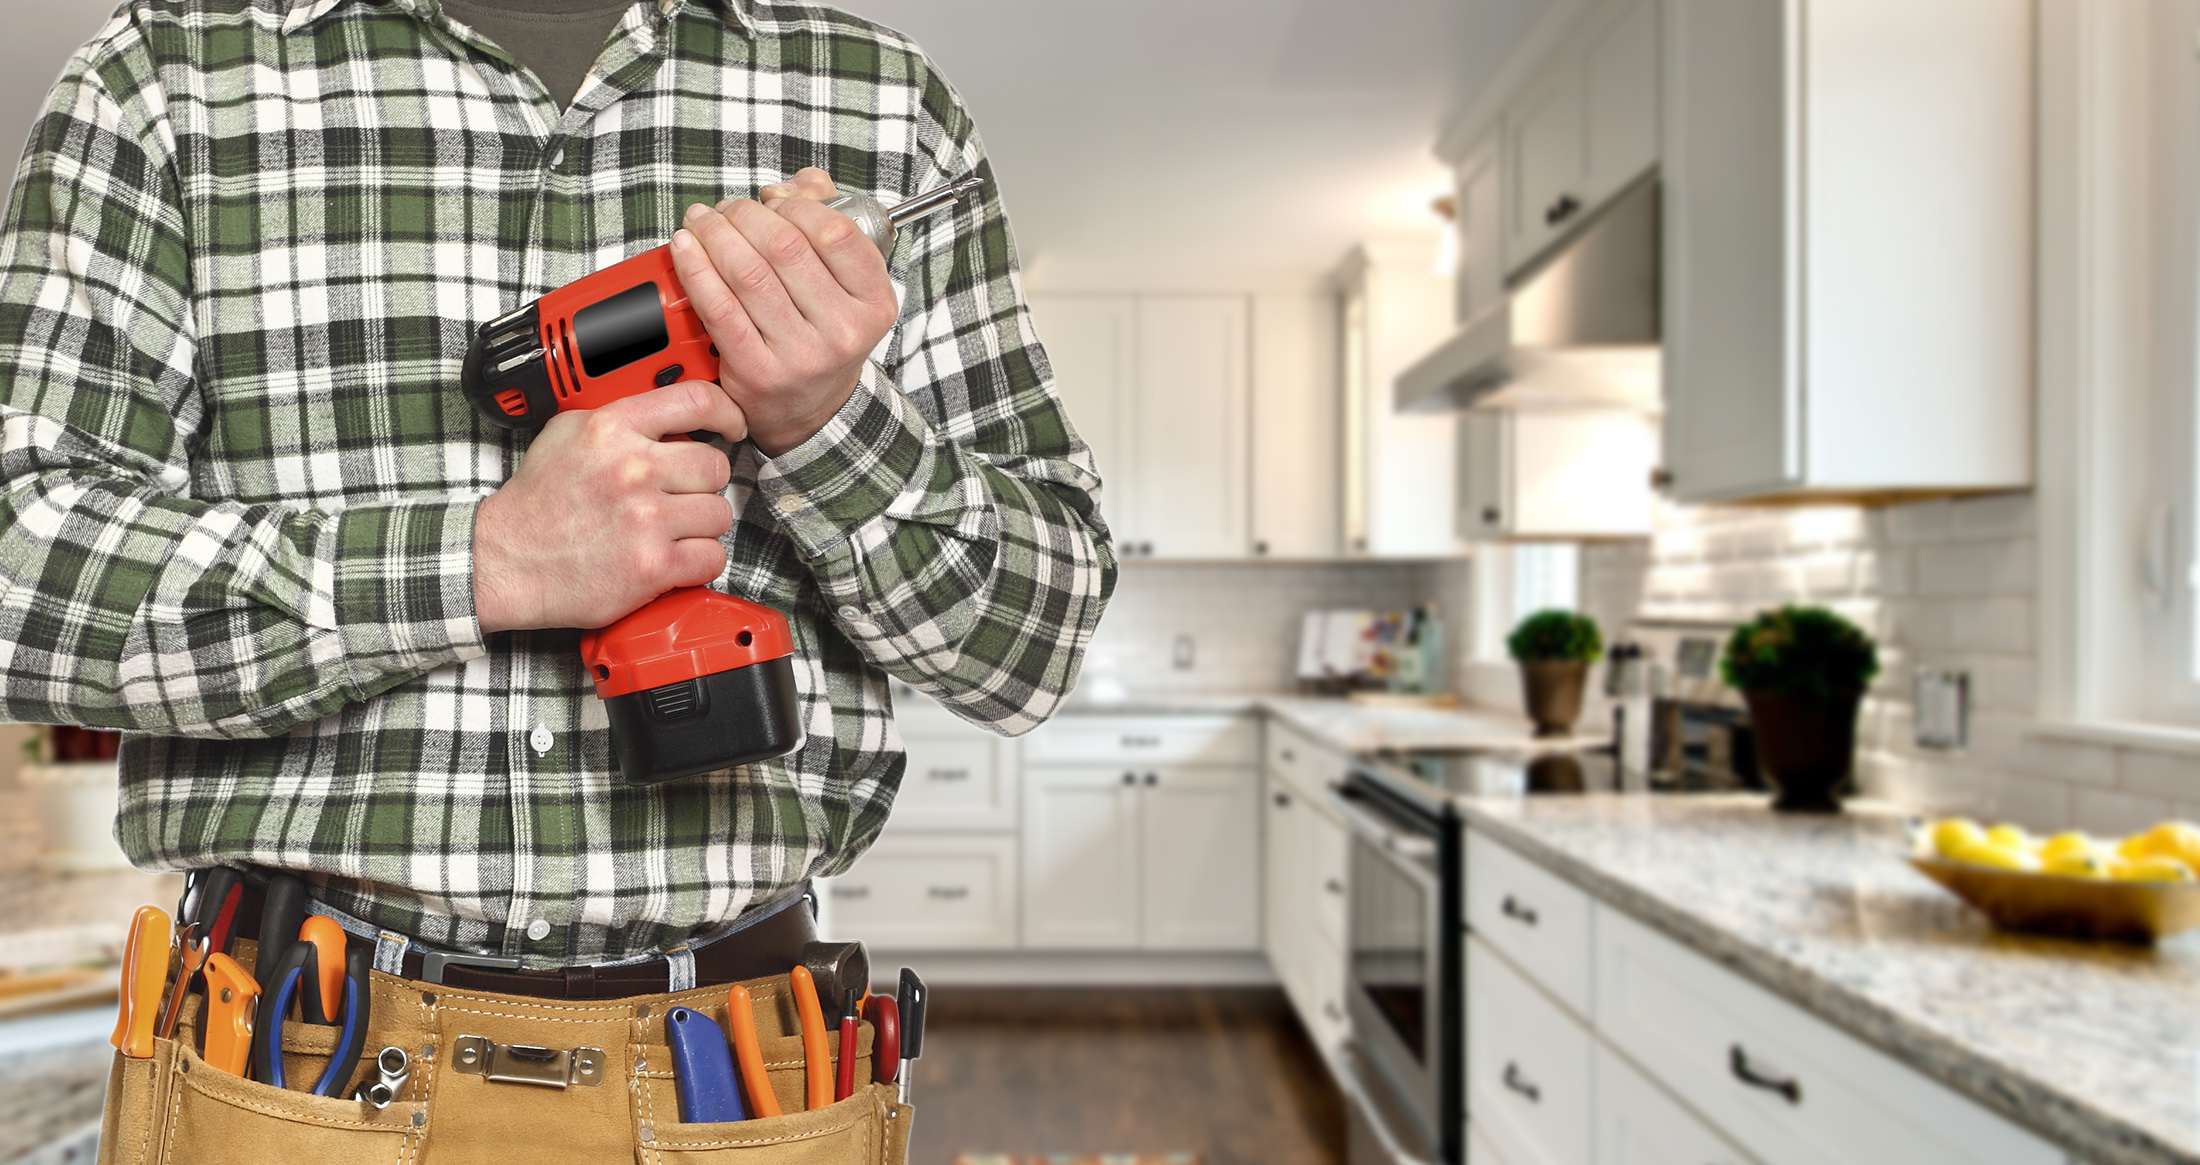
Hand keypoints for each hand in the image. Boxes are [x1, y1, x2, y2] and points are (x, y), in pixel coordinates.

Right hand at [473, 381, 746, 632]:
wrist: (506, 561)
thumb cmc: (538, 503)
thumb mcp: (567, 435)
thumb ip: (620, 418)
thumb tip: (672, 414)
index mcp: (612, 429)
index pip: (696, 400)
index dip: (726, 411)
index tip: (732, 425)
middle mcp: (633, 469)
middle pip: (715, 465)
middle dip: (703, 483)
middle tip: (680, 495)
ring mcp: (645, 519)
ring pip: (719, 513)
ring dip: (701, 525)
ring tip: (670, 530)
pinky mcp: (653, 565)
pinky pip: (713, 556)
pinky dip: (699, 561)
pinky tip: (673, 557)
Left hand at [669, 168, 899, 456]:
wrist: (810, 411)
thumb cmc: (823, 337)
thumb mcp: (847, 286)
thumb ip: (830, 223)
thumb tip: (800, 183)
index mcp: (873, 303)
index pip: (836, 232)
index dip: (798, 204)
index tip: (774, 200)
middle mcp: (843, 332)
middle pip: (785, 246)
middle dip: (745, 214)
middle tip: (727, 209)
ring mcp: (800, 355)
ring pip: (747, 272)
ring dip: (715, 234)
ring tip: (702, 221)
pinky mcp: (757, 371)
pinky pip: (719, 307)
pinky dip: (695, 269)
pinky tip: (685, 248)